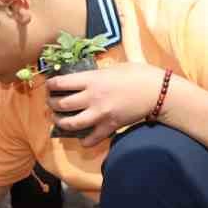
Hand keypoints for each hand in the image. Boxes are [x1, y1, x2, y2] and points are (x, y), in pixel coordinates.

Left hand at [43, 62, 165, 145]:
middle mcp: (92, 97)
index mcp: (92, 79)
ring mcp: (100, 114)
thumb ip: (98, 73)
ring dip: (60, 123)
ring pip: (70, 123)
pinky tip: (82, 138)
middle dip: (52, 104)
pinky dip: (84, 140)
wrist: (158, 92)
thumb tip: (86, 75)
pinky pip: (91, 139)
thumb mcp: (115, 67)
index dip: (50, 84)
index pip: (61, 83)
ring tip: (59, 120)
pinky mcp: (109, 127)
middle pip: (61, 104)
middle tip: (51, 103)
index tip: (49, 85)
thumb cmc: (139, 74)